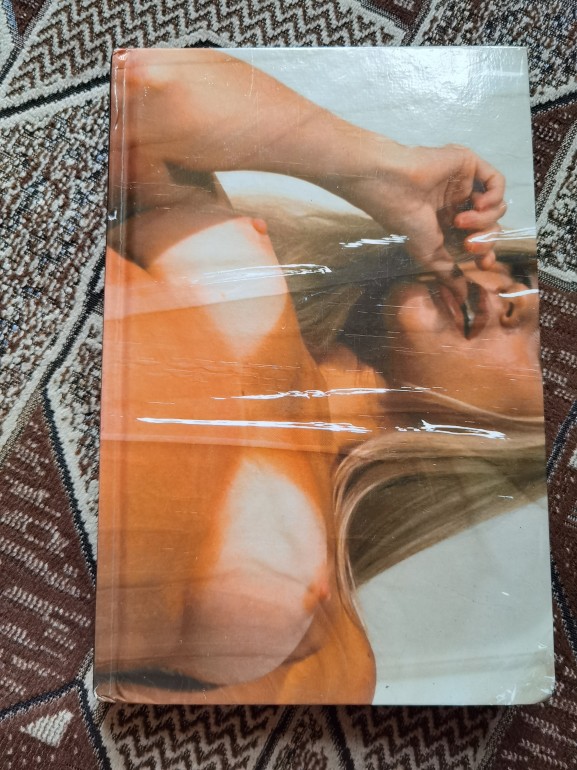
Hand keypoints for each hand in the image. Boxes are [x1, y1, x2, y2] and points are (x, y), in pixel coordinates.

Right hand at [342, 142, 506, 302]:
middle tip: (468, 244)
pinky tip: (478, 206)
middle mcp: (458, 202)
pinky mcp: (469, 164)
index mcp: (447, 221)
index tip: (483, 264)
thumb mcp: (429, 254)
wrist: (392, 189)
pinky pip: (497, 182)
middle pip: (490, 225)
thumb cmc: (404, 220)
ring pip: (495, 206)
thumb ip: (449, 272)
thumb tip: (461, 295)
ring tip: (459, 221)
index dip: (486, 252)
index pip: (478, 238)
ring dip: (483, 220)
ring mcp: (464, 183)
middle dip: (484, 239)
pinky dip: (493, 199)